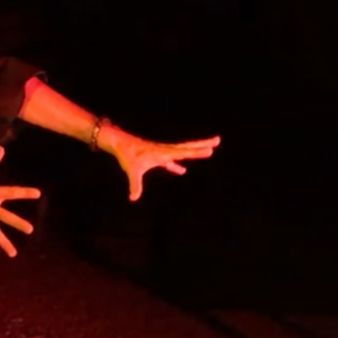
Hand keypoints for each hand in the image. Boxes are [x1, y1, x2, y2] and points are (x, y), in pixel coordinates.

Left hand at [102, 126, 220, 200]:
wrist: (120, 143)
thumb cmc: (127, 156)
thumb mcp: (132, 171)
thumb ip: (135, 185)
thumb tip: (134, 198)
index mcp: (164, 153)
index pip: (184, 153)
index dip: (198, 153)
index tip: (211, 150)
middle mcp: (166, 150)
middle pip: (188, 147)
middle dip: (203, 144)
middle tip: (218, 140)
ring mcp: (163, 152)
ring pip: (183, 151)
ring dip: (195, 150)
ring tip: (208, 149)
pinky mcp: (157, 156)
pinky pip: (171, 161)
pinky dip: (176, 165)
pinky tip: (182, 171)